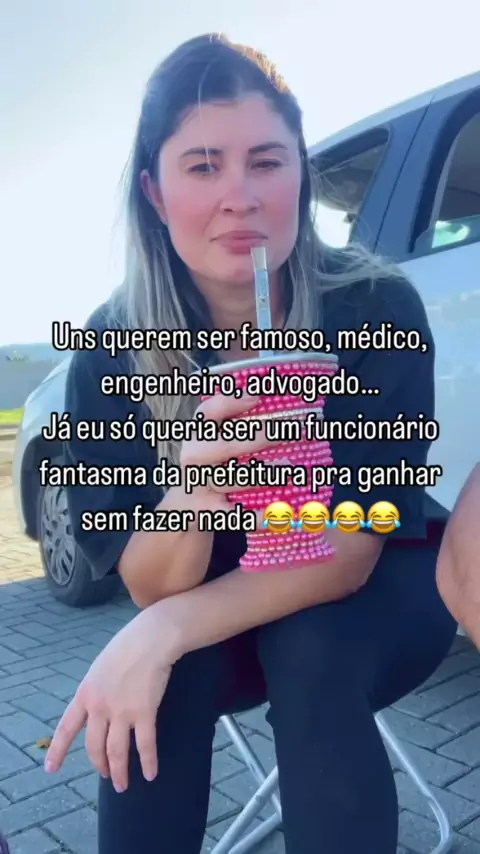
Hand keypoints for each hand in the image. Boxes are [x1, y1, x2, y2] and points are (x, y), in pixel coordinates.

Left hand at [44, 604, 180, 791]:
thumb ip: (96, 690)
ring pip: (116, 751)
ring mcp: (121, 711)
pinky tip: (151, 774)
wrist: (151, 638)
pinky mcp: (144, 712)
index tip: (51, 768)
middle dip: (100, 766)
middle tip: (107, 776)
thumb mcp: (100, 668)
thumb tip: (98, 710)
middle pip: (95, 746)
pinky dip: (148, 762)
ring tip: (123, 785)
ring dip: (119, 771)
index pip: (67, 727)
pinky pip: (145, 745)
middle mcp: (99, 706)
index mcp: (85, 694)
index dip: (58, 750)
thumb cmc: (129, 647)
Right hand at [180, 392, 286, 522]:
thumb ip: (237, 421)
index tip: (257, 397)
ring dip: (264, 473)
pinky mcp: (210, 512)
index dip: (231, 402)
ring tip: (289, 467)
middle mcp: (195, 457)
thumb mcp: (217, 439)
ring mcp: (200, 485)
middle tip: (293, 430)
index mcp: (198, 434)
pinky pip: (236, 515)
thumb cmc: (214, 463)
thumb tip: (276, 401)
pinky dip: (258, 515)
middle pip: (225, 445)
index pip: (209, 412)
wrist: (188, 505)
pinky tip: (280, 513)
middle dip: (260, 437)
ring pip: (233, 478)